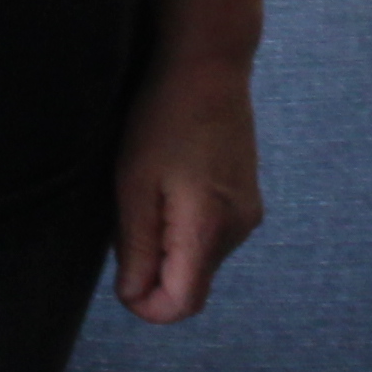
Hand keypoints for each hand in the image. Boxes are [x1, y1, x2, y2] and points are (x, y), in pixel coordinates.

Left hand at [112, 0, 266, 322]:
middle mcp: (239, 229)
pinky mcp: (249, 196)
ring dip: (171, 246)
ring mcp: (249, 212)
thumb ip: (137, 247)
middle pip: (192, 283)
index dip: (146, 305)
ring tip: (150, 192)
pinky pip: (213, 234)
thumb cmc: (161, 119)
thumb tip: (136, 295)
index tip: (121, 275)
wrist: (209, 65)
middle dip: (156, 270)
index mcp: (209, 229)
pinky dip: (187, 227)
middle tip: (129, 217)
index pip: (182, 305)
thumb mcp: (133, 184)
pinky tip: (172, 183)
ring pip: (202, 259)